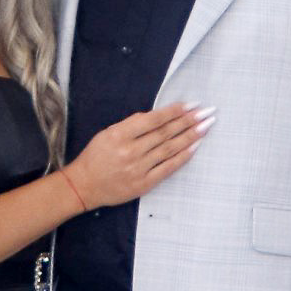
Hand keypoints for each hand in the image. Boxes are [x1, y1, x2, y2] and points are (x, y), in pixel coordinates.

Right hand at [67, 101, 213, 210]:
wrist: (84, 186)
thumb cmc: (95, 157)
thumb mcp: (107, 133)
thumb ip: (131, 125)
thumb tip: (157, 116)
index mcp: (119, 135)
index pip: (153, 120)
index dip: (174, 112)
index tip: (190, 105)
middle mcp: (130, 151)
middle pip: (165, 134)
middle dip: (188, 121)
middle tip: (206, 112)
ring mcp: (138, 169)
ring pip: (169, 149)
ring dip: (190, 136)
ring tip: (205, 126)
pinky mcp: (144, 184)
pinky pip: (167, 168)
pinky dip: (182, 157)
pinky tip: (195, 147)